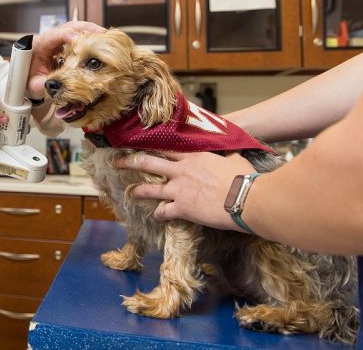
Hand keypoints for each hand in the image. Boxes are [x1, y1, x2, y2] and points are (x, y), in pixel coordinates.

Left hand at [27, 21, 103, 99]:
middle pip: (68, 26)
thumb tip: (50, 85)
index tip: (77, 39)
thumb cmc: (30, 79)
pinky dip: (91, 36)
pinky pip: (80, 34)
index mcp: (39, 45)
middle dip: (86, 28)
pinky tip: (102, 41)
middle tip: (102, 34)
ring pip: (76, 28)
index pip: (52, 35)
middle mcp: (49, 38)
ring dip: (91, 31)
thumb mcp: (33, 85)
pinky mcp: (66, 41)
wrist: (28, 76)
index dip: (65, 35)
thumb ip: (40, 85)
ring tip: (106, 37)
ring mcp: (59, 38)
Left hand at [120, 151, 254, 230]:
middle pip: (148, 163)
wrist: (246, 198)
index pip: (166, 149)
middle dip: (129, 161)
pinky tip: (157, 216)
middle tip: (116, 162)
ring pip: (150, 188)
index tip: (139, 146)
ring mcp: (179, 189)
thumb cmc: (244, 178)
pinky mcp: (182, 208)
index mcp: (193, 157)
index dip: (151, 147)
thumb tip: (231, 149)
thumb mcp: (235, 159)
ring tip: (129, 192)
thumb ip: (227, 154)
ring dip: (137, 190)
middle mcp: (181, 170)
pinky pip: (164, 211)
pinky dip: (159, 214)